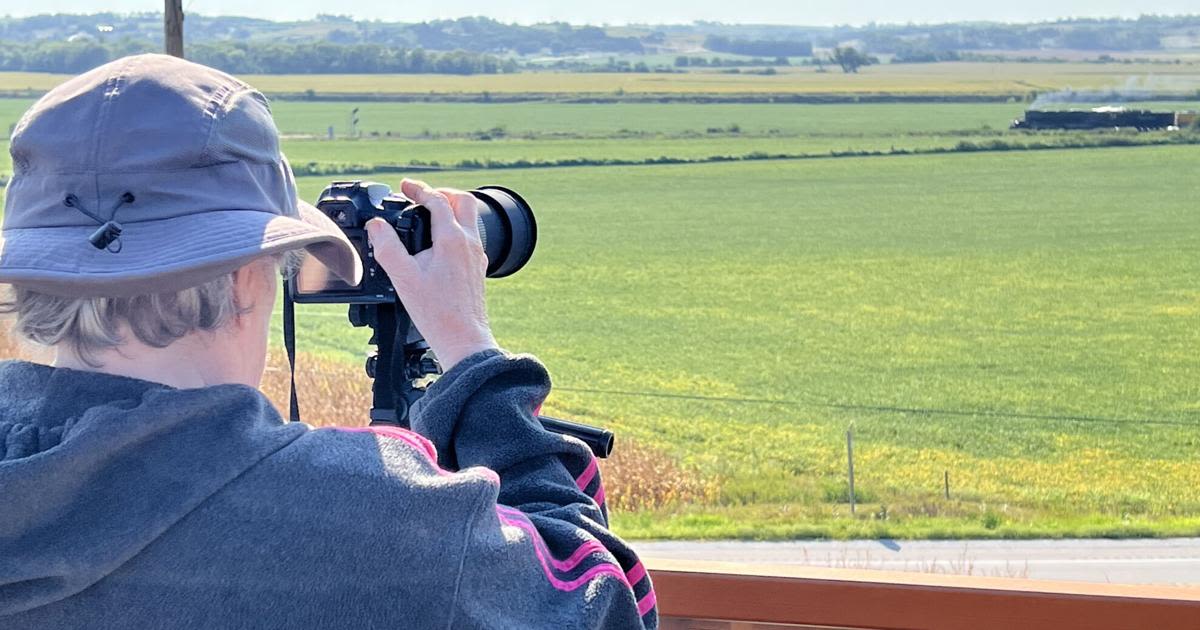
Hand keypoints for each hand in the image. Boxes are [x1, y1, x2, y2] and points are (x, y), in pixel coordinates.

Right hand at [366, 178, 497, 371]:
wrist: (463, 339)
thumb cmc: (436, 312)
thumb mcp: (403, 277)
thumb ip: (387, 247)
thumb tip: (377, 226)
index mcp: (452, 238)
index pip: (437, 200)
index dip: (419, 189)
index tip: (405, 186)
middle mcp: (469, 243)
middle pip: (464, 201)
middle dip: (442, 193)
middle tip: (422, 198)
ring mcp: (477, 256)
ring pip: (470, 220)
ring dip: (451, 211)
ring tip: (429, 219)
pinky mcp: (478, 269)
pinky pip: (470, 239)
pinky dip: (455, 231)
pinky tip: (439, 247)